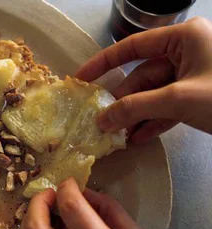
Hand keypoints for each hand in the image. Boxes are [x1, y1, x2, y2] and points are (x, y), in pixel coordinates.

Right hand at [76, 17, 211, 143]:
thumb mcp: (179, 98)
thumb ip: (137, 107)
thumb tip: (102, 120)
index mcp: (182, 38)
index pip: (132, 46)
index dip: (103, 63)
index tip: (81, 78)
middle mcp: (185, 52)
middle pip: (142, 76)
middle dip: (123, 101)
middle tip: (102, 122)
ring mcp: (193, 75)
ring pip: (154, 94)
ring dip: (136, 115)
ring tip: (118, 135)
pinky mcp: (198, 95)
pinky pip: (168, 106)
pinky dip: (154, 121)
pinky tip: (139, 137)